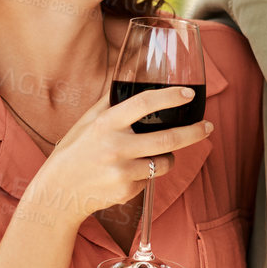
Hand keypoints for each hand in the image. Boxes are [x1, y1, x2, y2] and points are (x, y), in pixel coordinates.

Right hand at [23, 84, 212, 226]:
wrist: (58, 192)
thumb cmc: (73, 151)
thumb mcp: (86, 122)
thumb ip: (109, 103)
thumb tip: (130, 75)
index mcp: (105, 124)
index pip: (143, 104)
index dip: (169, 97)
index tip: (188, 94)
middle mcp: (115, 147)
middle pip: (168, 139)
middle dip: (194, 132)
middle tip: (208, 127)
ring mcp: (122, 171)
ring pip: (164, 162)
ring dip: (167, 157)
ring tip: (151, 154)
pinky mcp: (127, 191)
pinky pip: (150, 179)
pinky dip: (147, 174)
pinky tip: (125, 174)